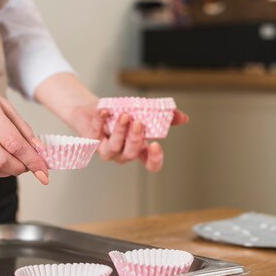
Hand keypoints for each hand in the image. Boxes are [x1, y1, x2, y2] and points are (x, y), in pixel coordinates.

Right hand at [0, 68, 48, 183]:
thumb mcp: (1, 102)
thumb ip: (21, 126)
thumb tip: (38, 149)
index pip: (14, 143)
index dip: (32, 160)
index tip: (44, 170)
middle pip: (2, 160)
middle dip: (22, 167)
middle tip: (30, 164)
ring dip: (9, 171)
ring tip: (16, 162)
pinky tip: (1, 161)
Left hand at [34, 73, 188, 172]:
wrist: (96, 111)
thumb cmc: (121, 116)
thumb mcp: (144, 115)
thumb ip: (165, 118)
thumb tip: (183, 118)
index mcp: (139, 151)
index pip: (150, 164)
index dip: (154, 160)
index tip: (156, 146)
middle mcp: (123, 154)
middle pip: (132, 153)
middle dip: (136, 139)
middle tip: (139, 123)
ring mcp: (107, 150)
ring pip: (114, 147)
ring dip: (120, 131)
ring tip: (124, 116)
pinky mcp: (92, 141)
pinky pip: (96, 133)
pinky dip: (101, 121)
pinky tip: (105, 111)